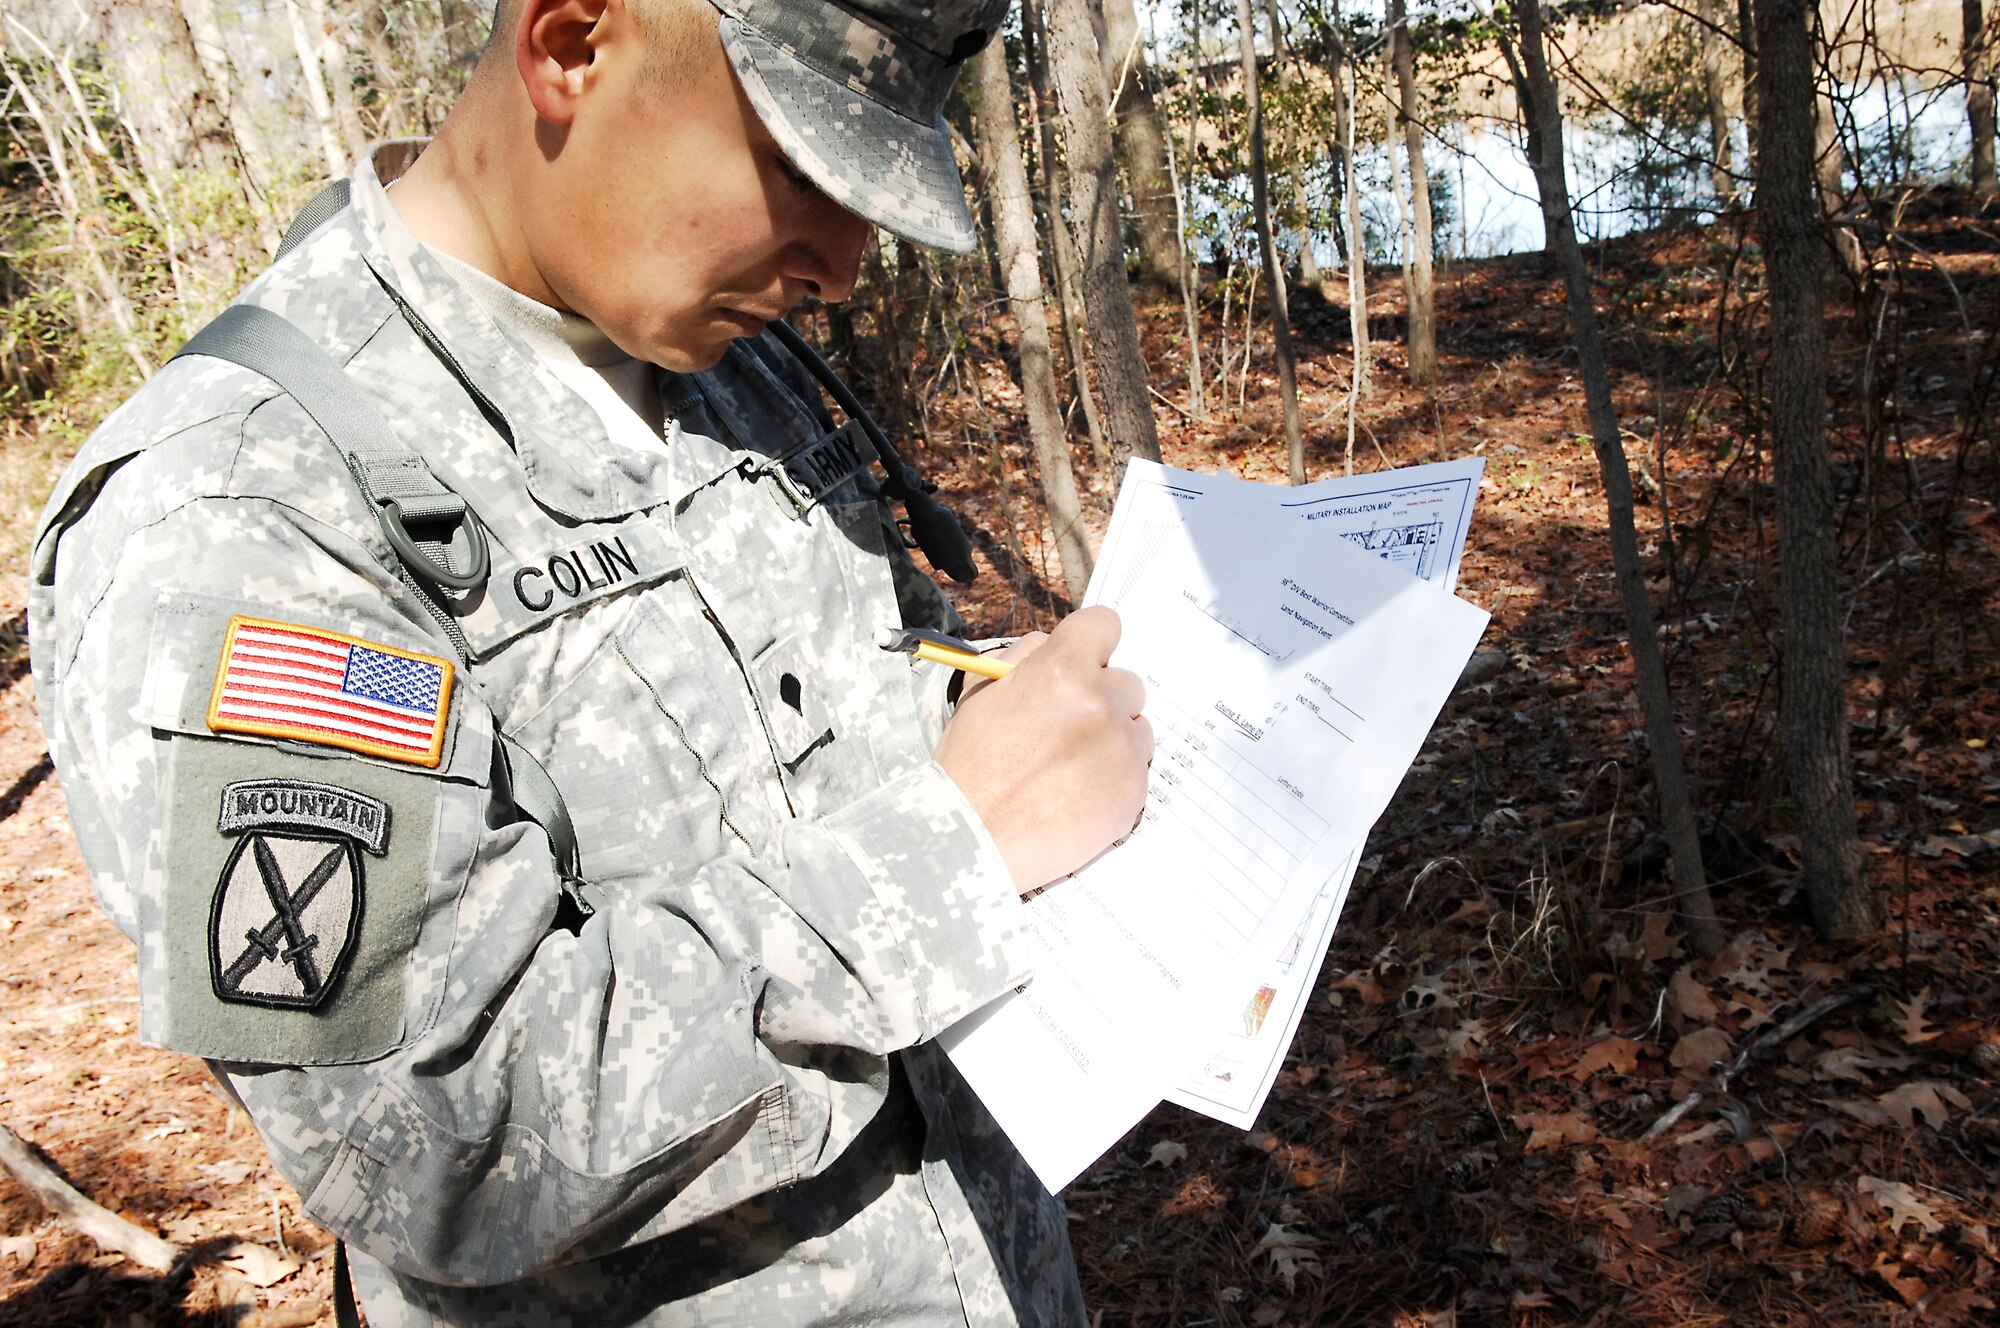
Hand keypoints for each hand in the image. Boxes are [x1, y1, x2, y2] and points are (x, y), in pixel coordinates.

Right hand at [934, 607, 1152, 893]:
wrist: (972, 838)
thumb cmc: (970, 766)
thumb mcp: (981, 692)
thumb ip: (1023, 658)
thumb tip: (1053, 644)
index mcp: (1062, 670)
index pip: (1104, 625)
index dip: (1092, 641)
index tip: (1088, 656)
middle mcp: (1100, 703)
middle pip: (1127, 680)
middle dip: (1101, 696)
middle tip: (1068, 725)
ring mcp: (1121, 749)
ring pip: (1137, 726)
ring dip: (1113, 737)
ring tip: (1071, 764)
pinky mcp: (1133, 791)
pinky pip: (1137, 768)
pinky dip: (1114, 776)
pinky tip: (1078, 791)